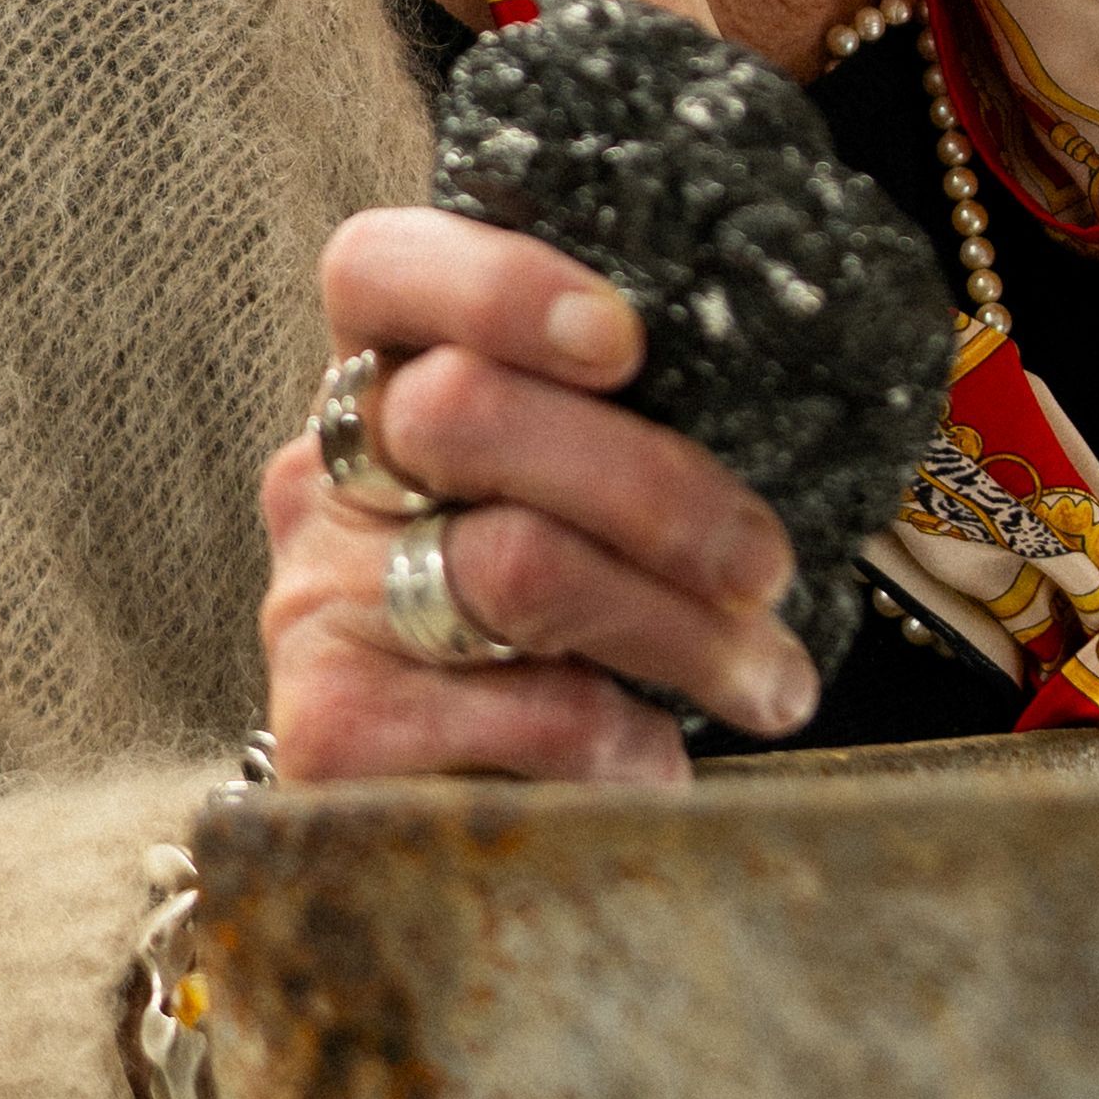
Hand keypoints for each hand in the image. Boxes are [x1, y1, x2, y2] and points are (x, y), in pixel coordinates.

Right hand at [262, 205, 817, 788]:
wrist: (459, 828)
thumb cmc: (564, 638)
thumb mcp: (585, 509)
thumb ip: (620, 433)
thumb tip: (785, 389)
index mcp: (383, 383)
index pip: (375, 269)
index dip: (491, 284)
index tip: (623, 343)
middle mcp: (327, 479)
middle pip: (463, 412)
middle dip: (650, 486)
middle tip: (762, 565)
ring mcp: (312, 602)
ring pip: (514, 566)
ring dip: (678, 630)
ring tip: (766, 681)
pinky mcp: (327, 730)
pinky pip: (517, 711)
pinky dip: (621, 740)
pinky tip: (656, 760)